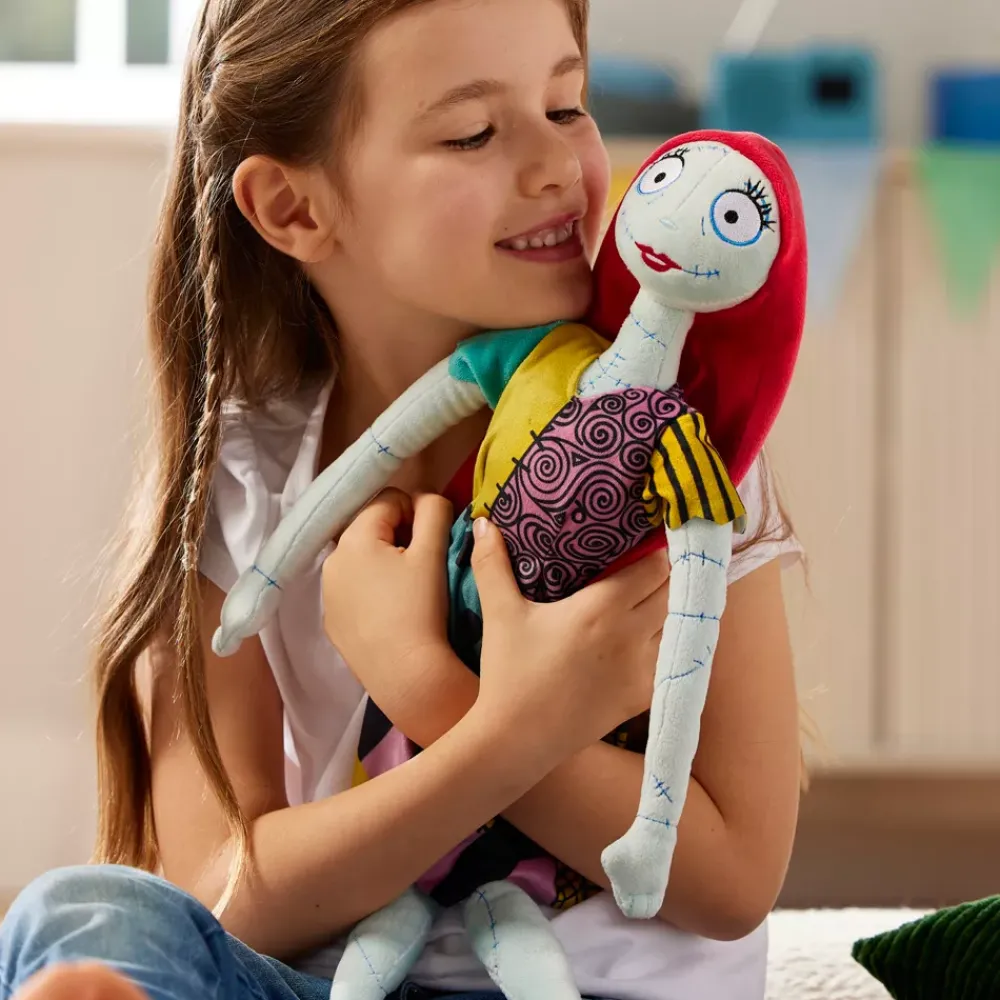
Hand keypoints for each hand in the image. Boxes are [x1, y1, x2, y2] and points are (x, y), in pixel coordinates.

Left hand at [322, 489, 453, 703]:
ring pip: (361, 560)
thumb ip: (433, 511)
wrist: (406, 676)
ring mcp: (328, 594)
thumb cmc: (422, 609)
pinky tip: (392, 614)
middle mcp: (331, 560)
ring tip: (408, 592)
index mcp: (354, 537)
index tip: (432, 542)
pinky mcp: (332, 622)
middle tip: (423, 566)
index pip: (389, 499)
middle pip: (371, 529)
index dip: (416, 513)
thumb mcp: (433, 552)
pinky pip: (354, 591)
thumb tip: (426, 497)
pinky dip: (372, 592)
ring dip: (384, 564)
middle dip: (398, 538)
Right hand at [468, 518, 669, 765]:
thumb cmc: (509, 673)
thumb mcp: (500, 613)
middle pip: (674, 590)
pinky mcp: (645, 695)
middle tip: (656, 560)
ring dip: (674, 605)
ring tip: (661, 591)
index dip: (658, 548)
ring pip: (679, 622)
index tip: (652, 536)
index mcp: (602, 608)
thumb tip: (484, 521)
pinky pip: (674, 657)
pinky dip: (672, 640)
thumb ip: (493, 564)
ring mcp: (644, 668)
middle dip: (669, 573)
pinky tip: (659, 631)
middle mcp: (632, 635)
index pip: (655, 565)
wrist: (518, 739)